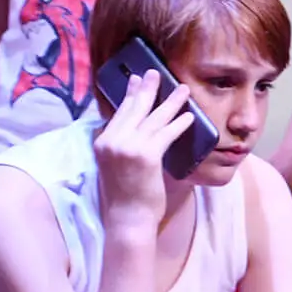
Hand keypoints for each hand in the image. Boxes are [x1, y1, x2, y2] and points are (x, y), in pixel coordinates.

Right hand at [92, 68, 191, 227]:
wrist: (127, 218)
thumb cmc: (125, 195)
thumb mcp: (114, 165)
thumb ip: (121, 145)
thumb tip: (135, 128)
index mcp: (102, 142)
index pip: (119, 112)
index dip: (130, 94)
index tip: (136, 79)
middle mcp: (112, 141)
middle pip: (134, 108)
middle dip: (148, 88)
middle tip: (156, 73)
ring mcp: (128, 147)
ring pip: (154, 118)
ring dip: (171, 102)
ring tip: (183, 90)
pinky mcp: (146, 155)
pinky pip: (166, 133)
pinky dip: (179, 124)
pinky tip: (189, 116)